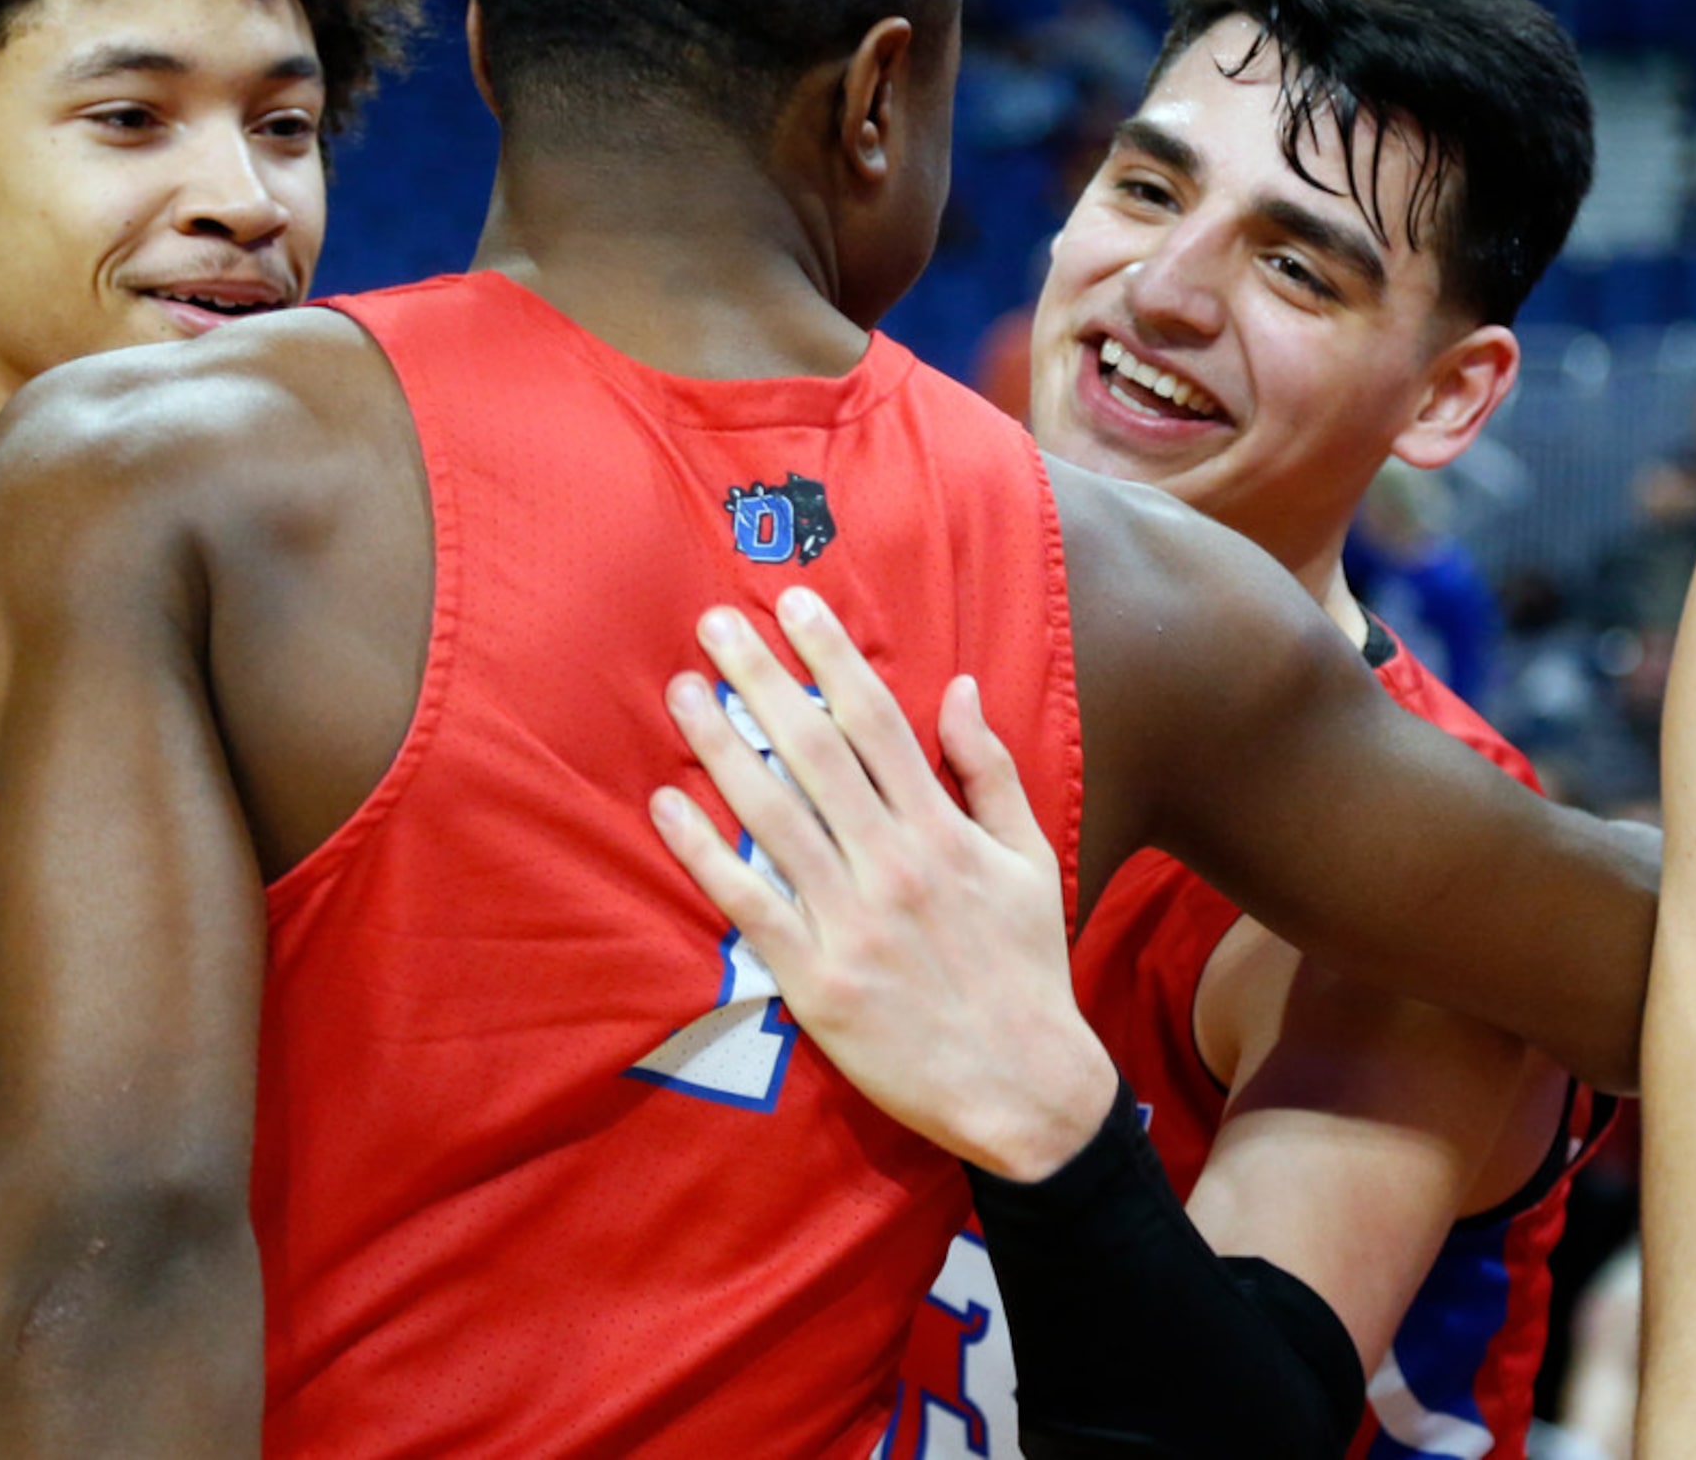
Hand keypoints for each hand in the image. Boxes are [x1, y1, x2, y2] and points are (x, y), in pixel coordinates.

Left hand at [650, 585, 1116, 1179]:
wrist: (1026, 1090)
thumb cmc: (1024, 968)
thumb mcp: (1029, 860)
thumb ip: (989, 772)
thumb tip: (959, 688)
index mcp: (942, 831)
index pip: (875, 720)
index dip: (831, 655)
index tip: (792, 604)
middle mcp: (893, 865)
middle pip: (813, 751)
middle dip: (761, 680)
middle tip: (714, 624)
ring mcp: (850, 923)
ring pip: (773, 815)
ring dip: (720, 748)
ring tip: (682, 692)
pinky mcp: (815, 980)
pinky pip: (749, 903)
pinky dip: (704, 851)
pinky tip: (666, 804)